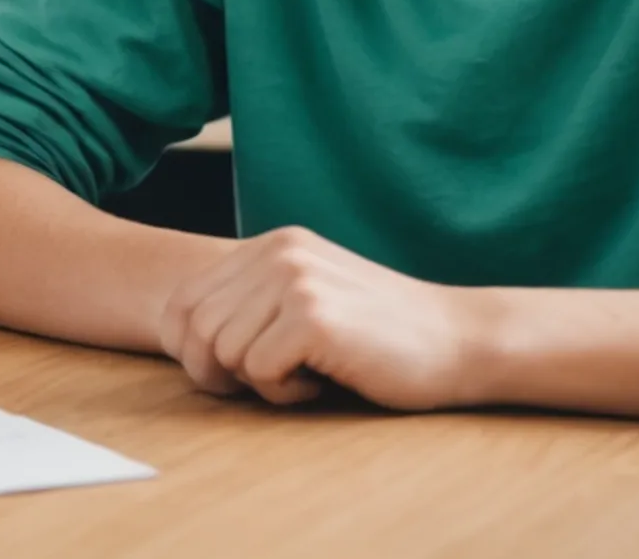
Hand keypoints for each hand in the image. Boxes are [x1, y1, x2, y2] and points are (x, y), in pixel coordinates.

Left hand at [156, 226, 489, 410]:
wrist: (460, 341)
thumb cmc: (378, 337)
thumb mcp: (306, 302)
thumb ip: (250, 307)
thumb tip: (178, 339)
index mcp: (269, 247)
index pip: (181, 300)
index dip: (188, 349)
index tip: (227, 374)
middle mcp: (277, 254)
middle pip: (192, 329)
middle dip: (218, 373)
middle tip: (270, 384)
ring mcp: (295, 281)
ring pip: (222, 352)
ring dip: (259, 383)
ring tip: (308, 374)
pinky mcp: (314, 317)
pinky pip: (258, 371)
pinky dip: (286, 392)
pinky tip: (325, 380)